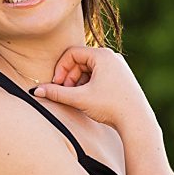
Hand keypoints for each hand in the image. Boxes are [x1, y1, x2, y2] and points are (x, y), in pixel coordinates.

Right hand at [32, 46, 155, 136]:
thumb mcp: (79, 98)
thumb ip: (56, 92)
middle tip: (66, 92)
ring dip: (78, 81)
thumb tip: (36, 91)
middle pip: (80, 60)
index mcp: (103, 55)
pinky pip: (99, 74)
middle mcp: (112, 57)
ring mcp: (119, 66)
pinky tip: (89, 98)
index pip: (72, 53)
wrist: (137, 121)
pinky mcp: (122, 77)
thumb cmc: (111, 106)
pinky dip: (89, 84)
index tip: (57, 84)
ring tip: (77, 97)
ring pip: (89, 68)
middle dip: (69, 76)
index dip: (60, 68)